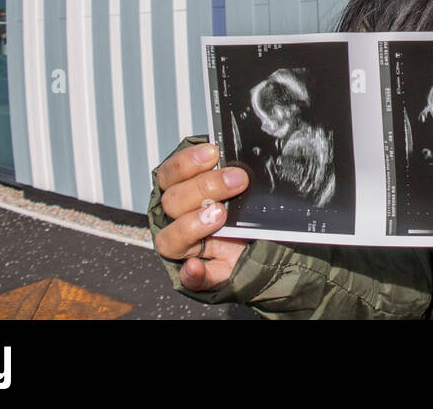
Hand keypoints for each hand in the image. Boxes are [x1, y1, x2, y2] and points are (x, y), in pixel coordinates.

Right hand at [154, 142, 250, 290]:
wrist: (262, 245)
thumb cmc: (242, 206)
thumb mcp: (236, 187)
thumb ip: (230, 170)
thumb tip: (238, 157)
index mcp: (178, 193)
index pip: (170, 174)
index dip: (187, 162)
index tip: (213, 152)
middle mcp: (175, 220)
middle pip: (174, 201)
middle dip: (205, 187)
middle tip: (237, 180)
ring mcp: (186, 249)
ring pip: (171, 239)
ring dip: (192, 225)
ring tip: (220, 215)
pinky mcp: (202, 275)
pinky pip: (190, 279)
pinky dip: (192, 273)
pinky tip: (195, 267)